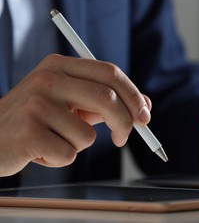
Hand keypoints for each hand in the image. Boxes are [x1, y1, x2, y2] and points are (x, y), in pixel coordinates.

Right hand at [0, 54, 150, 176]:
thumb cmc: (34, 120)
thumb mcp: (68, 103)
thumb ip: (104, 102)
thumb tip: (145, 105)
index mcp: (60, 65)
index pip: (110, 72)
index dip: (133, 95)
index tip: (144, 115)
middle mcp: (47, 78)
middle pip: (107, 98)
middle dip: (125, 123)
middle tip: (123, 138)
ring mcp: (36, 104)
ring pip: (88, 134)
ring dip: (78, 145)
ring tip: (54, 140)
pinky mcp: (28, 132)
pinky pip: (69, 153)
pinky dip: (61, 158)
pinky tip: (40, 150)